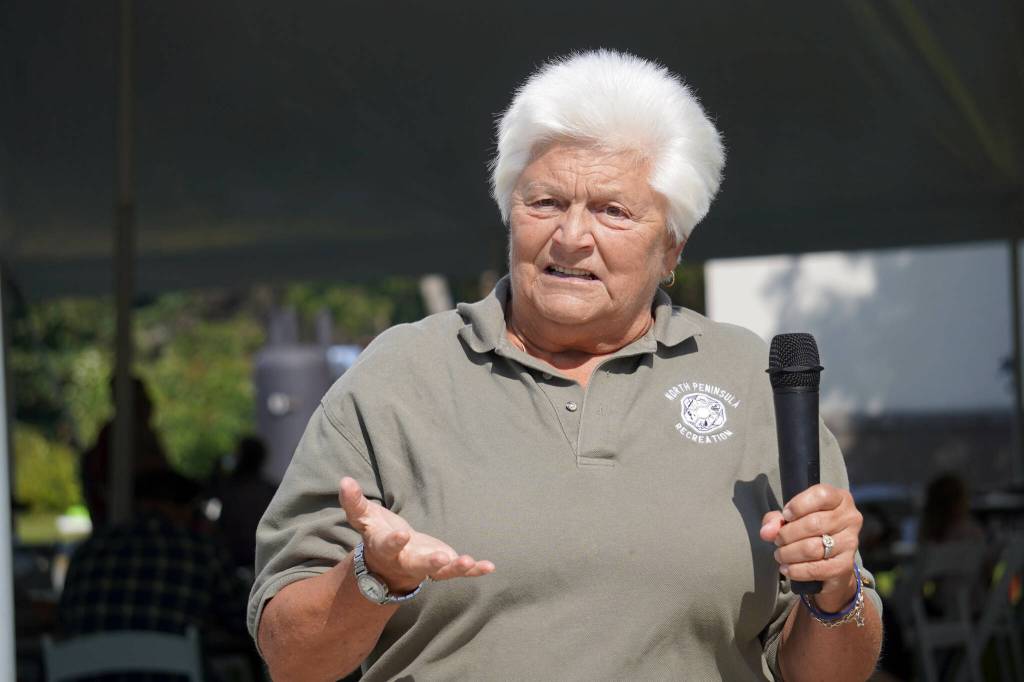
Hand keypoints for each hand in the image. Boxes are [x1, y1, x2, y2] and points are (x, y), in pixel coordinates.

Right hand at [338, 477, 494, 592]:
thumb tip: (344, 481)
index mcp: (385, 549)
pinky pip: (458, 572)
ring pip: (439, 572)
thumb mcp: (365, 518)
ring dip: (455, 568)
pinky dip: (474, 570)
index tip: (401, 534)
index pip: (388, 545)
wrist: (388, 564)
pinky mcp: (441, 568)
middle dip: (429, 562)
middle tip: (442, 559)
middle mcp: (405, 561)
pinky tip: (489, 566)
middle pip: (417, 564)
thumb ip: (354, 502)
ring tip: (468, 562)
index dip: (394, 541)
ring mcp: (424, 567)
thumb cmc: (377, 534)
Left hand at [759, 484, 862, 611]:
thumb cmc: (810, 531)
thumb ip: (776, 519)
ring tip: (780, 555)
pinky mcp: (845, 565)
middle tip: (778, 541)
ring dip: (789, 553)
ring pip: (813, 548)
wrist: (831, 562)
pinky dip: (796, 570)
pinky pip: (816, 569)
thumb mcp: (792, 518)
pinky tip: (787, 569)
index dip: (798, 505)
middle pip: (813, 523)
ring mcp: (851, 542)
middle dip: (787, 534)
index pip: (821, 495)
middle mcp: (850, 518)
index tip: (785, 516)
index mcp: (839, 499)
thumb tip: (767, 531)